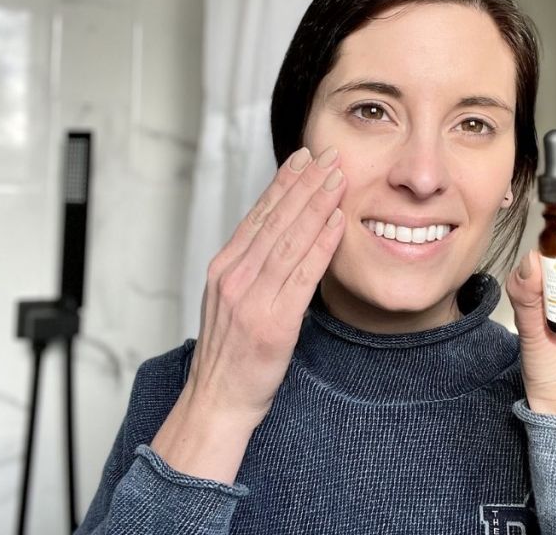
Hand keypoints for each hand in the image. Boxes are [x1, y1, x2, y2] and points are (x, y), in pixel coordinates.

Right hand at [151, 146, 345, 481]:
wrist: (217, 402)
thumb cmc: (230, 354)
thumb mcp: (231, 300)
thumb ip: (252, 266)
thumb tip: (279, 233)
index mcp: (224, 268)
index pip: (259, 214)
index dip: (284, 182)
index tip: (305, 156)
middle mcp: (235, 277)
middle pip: (276, 219)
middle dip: (306, 182)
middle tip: (330, 153)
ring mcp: (252, 299)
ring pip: (290, 240)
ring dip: (317, 204)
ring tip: (339, 177)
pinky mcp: (273, 323)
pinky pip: (302, 275)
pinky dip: (321, 245)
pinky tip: (337, 222)